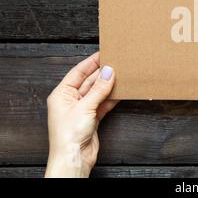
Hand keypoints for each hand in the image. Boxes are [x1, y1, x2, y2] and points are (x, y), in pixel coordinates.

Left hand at [45, 52, 117, 177]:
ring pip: (98, 92)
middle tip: (117, 63)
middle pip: (89, 81)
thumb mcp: (84, 107)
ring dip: (108, 85)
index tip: (103, 53)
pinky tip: (120, 91)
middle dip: (102, 73)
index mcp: (61, 94)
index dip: (91, 62)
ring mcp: (82, 109)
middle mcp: (71, 100)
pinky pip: (103, 103)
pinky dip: (112, 98)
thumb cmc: (68, 135)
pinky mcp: (92, 118)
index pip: (78, 72)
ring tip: (121, 75)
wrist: (74, 159)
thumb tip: (109, 72)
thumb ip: (98, 89)